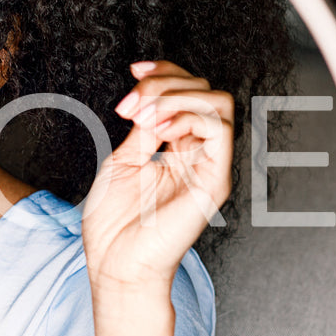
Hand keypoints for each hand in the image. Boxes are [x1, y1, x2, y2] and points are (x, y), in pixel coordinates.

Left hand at [82, 60, 233, 289]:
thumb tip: (147, 97)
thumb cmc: (115, 225)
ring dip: (175, 97)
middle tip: (130, 104)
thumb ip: (141, 130)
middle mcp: (199, 155)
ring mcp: (209, 167)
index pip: (188, 93)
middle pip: (205, 90)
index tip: (134, 70)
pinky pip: (220, 130)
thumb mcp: (122, 162)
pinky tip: (158, 130)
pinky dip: (188, 116)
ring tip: (144, 117)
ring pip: (218, 102)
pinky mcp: (214, 181)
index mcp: (178, 150)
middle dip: (165, 83)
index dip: (166, 72)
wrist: (116, 265)